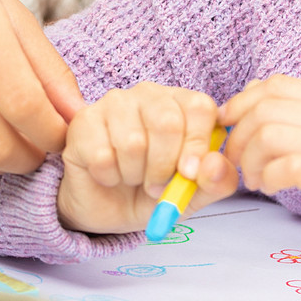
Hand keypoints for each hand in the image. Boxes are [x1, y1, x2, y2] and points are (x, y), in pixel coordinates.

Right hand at [57, 82, 235, 234]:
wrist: (107, 206)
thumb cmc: (153, 190)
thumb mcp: (194, 193)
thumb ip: (216, 181)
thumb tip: (214, 166)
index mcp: (181, 103)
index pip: (199, 108)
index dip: (197, 145)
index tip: (189, 174)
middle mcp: (148, 94)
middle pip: (167, 123)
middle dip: (164, 168)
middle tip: (157, 186)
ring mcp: (113, 103)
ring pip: (133, 143)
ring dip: (135, 175)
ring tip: (132, 177)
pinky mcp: (83, 121)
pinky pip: (102, 156)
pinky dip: (109, 177)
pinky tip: (108, 174)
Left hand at [222, 75, 300, 259]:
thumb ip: (297, 115)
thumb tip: (250, 92)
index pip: (278, 85)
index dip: (243, 101)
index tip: (227, 124)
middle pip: (267, 109)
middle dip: (239, 135)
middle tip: (236, 161)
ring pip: (270, 135)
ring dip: (250, 159)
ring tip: (256, 179)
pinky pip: (287, 166)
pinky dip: (268, 176)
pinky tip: (271, 188)